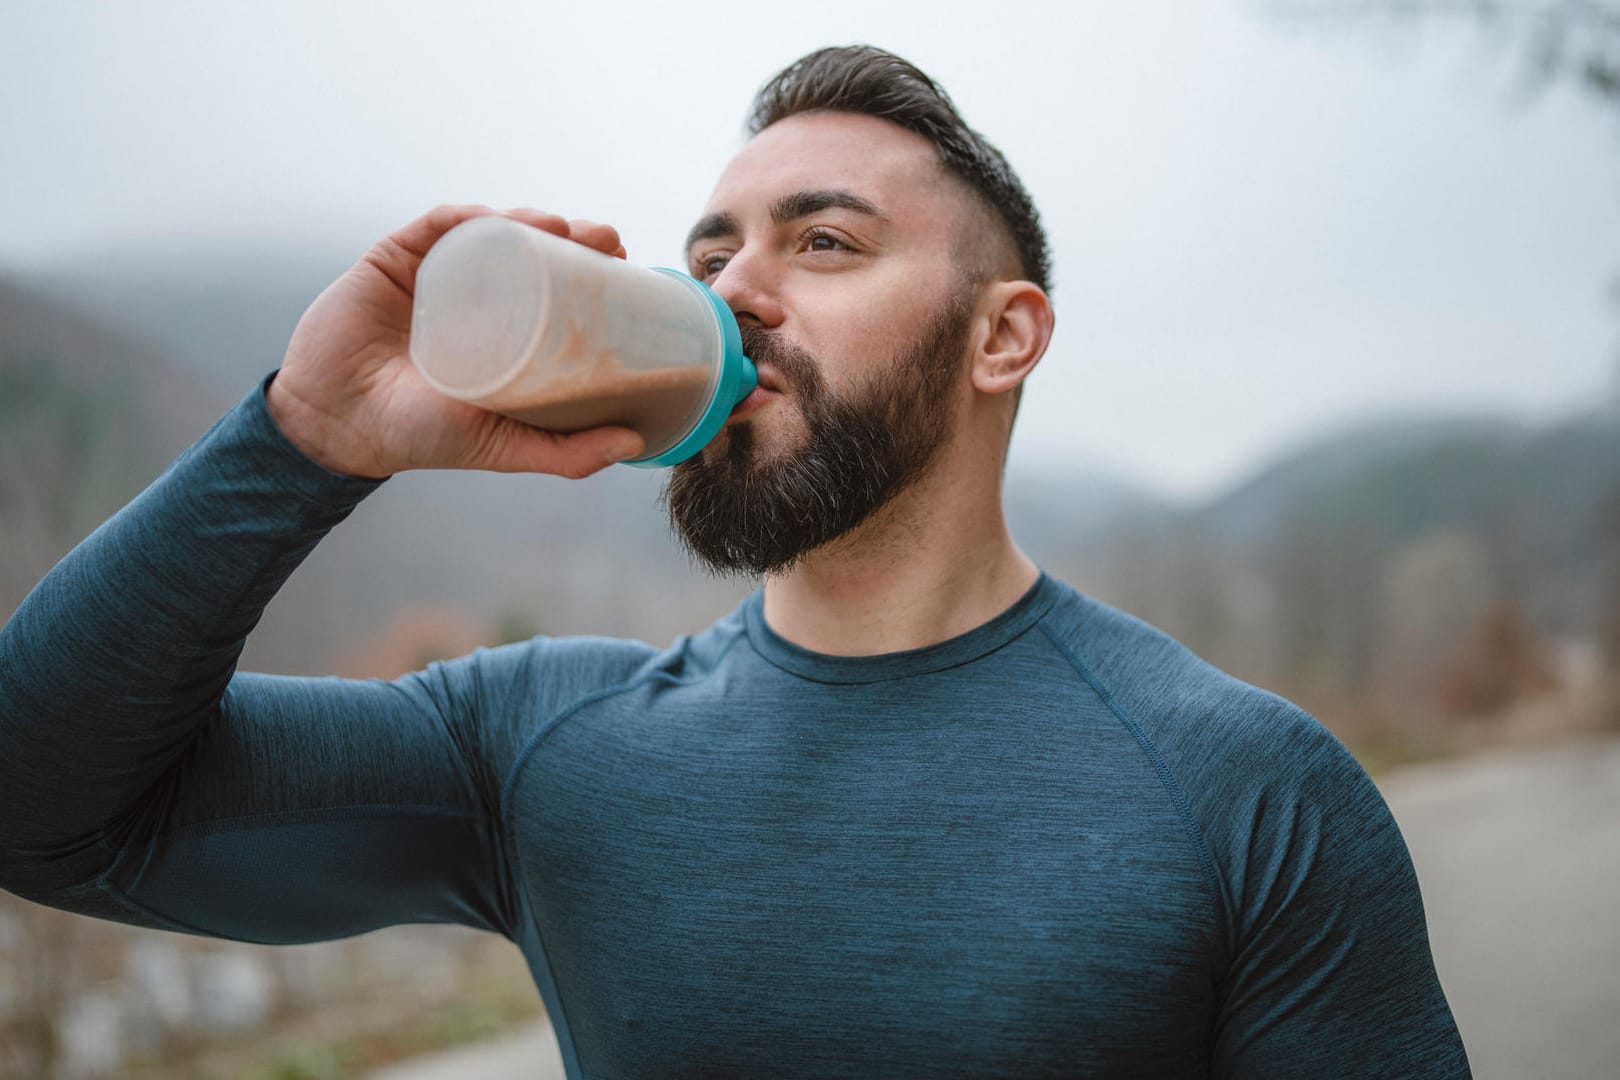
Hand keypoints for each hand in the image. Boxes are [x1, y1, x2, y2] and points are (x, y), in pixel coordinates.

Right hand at [267, 205, 643, 478]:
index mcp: (500, 332)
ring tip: (565, 226)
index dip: (592, 273)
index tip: (627, 266)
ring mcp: (434, 275)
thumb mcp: (504, 445)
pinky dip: (470, 217)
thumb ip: (565, 453)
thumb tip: (635, 442)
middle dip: (573, 239)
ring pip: (490, 233)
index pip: (555, 290)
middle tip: (608, 241)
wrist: (337, 425)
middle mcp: (472, 297)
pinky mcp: (394, 259)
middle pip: (531, 254)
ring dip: (530, 220)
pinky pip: (436, 226)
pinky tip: (500, 218)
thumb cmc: (419, 436)